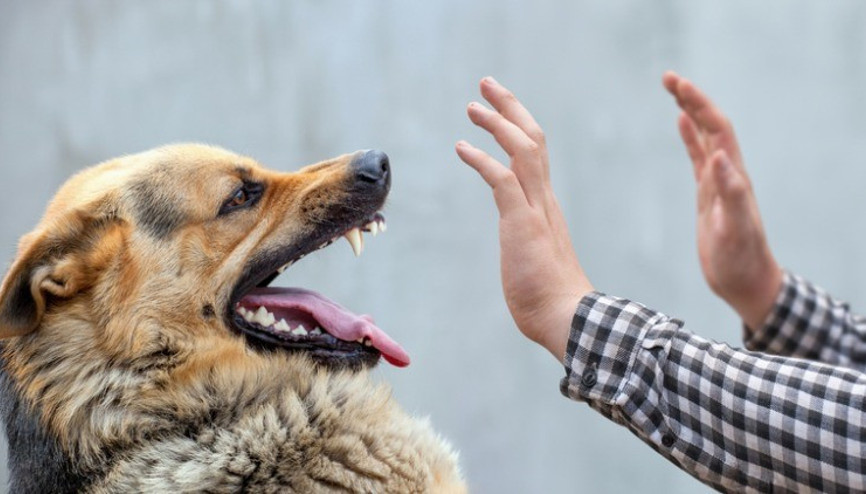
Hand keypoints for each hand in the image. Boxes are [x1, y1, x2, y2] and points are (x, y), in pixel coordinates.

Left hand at [456, 77, 592, 359]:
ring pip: (522, 150)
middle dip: (510, 108)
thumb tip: (522, 252)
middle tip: (487, 85)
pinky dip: (482, 159)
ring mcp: (535, 210)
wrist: (567, 319)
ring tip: (472, 106)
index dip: (518, 126)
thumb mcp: (534, 260)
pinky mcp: (522, 223)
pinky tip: (461, 147)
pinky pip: (502, 180)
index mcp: (546, 206)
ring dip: (497, 123)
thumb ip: (528, 245)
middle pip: (533, 139)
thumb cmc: (550, 299)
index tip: (500, 110)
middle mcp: (544, 200)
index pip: (535, 155)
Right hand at [663, 71, 782, 330]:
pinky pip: (697, 157)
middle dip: (691, 99)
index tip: (677, 85)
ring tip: (672, 90)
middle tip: (667, 77)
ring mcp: (718, 182)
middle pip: (710, 125)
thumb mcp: (735, 229)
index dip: (699, 105)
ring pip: (704, 137)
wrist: (745, 281)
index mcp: (733, 176)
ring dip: (690, 111)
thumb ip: (731, 192)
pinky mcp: (708, 194)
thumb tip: (719, 155)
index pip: (717, 129)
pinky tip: (680, 124)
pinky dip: (689, 137)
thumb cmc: (740, 260)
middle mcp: (728, 173)